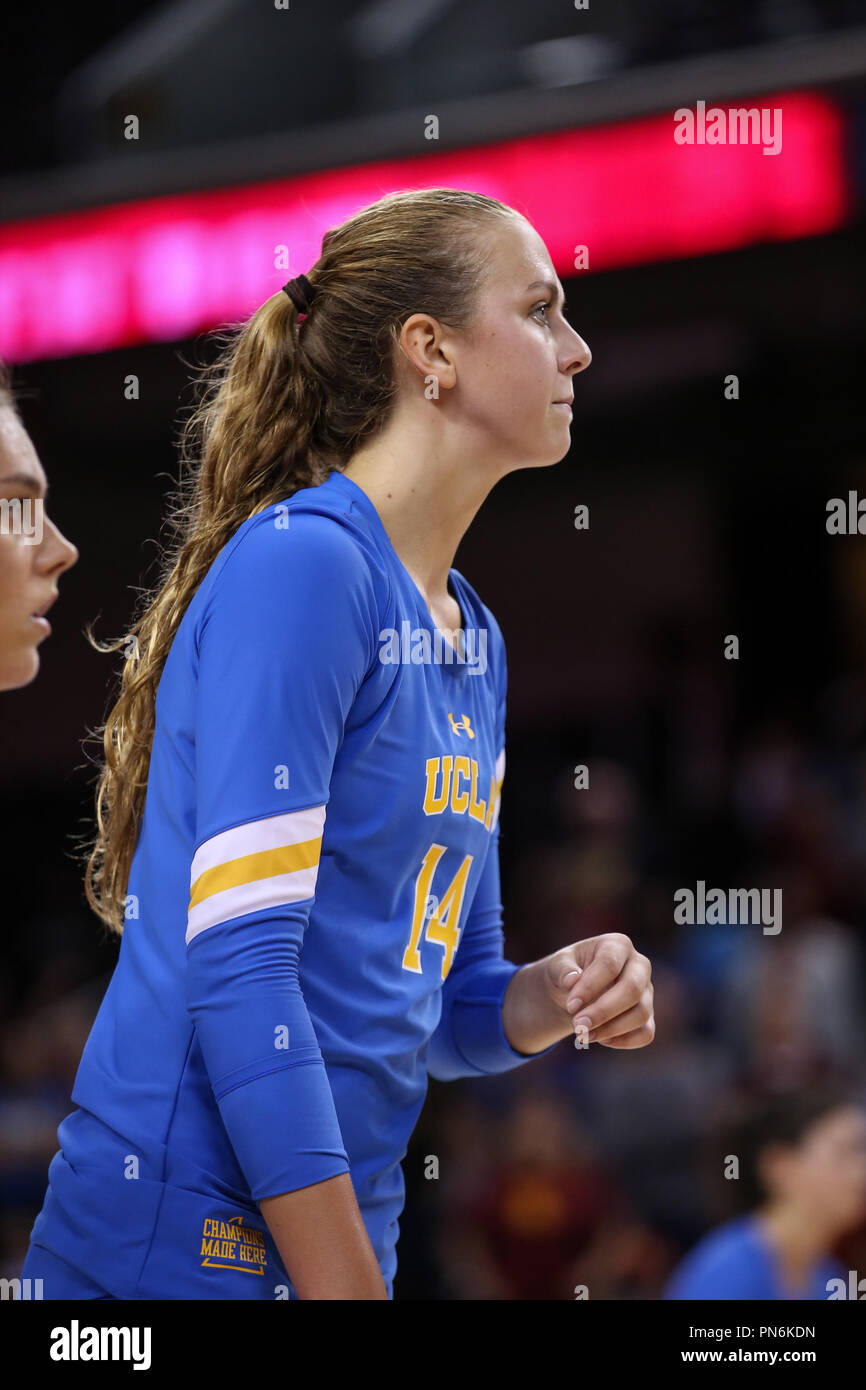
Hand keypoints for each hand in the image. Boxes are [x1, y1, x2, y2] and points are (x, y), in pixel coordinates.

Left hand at [544, 934, 653, 1049]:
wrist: (574, 991)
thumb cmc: (568, 972)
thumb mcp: (558, 965)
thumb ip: (563, 969)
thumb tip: (571, 980)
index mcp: (617, 945)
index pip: (610, 964)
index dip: (590, 987)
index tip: (571, 1005)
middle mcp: (639, 965)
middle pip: (632, 989)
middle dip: (603, 1011)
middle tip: (578, 1026)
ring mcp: (647, 992)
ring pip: (640, 1013)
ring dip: (610, 1029)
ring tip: (583, 1035)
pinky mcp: (648, 1016)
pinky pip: (645, 1033)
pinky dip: (623, 1040)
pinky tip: (600, 1038)